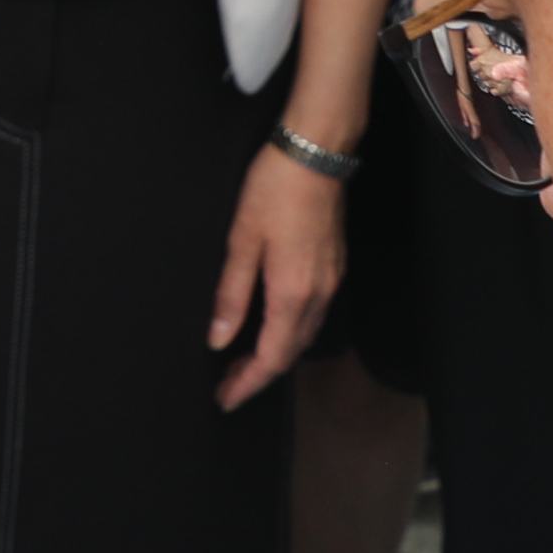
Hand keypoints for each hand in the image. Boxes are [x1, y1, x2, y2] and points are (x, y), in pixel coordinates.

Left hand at [209, 143, 345, 404]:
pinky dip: (290, 332)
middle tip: (228, 385)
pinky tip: (270, 326)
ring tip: (242, 361)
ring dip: (275, 354)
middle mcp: (318, 294)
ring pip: (304, 335)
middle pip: (290, 353)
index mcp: (292, 293)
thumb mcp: (241, 241)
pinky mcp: (334, 266)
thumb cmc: (274, 190)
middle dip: (259, 375)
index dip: (246, 383)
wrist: (316, 153)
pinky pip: (313, 315)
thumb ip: (231, 295)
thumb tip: (218, 339)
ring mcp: (331, 280)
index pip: (270, 357)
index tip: (225, 399)